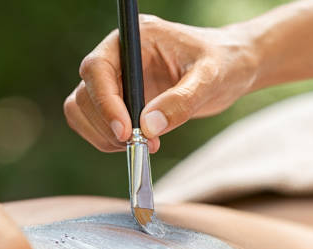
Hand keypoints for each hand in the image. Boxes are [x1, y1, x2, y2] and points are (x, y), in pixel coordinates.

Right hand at [64, 14, 257, 151]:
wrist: (230, 69)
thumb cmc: (223, 63)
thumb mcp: (209, 78)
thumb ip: (181, 101)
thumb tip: (148, 128)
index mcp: (135, 39)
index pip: (98, 68)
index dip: (105, 103)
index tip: (126, 132)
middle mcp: (117, 57)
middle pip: (85, 93)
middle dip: (107, 125)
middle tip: (139, 145)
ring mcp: (115, 80)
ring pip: (82, 111)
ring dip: (103, 136)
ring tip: (142, 146)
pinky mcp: (118, 102)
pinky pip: (94, 124)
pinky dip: (107, 141)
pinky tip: (139, 144)